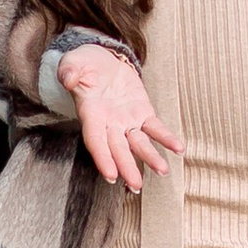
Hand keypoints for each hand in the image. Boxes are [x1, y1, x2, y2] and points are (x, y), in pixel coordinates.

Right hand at [63, 45, 182, 191]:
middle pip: (118, 149)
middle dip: (127, 167)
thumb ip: (69, 71)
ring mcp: (127, 120)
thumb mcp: (73, 63)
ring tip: (163, 170)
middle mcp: (109, 123)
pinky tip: (178, 148)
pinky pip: (155, 128)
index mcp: (90, 114)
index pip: (95, 141)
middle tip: (136, 185)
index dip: (103, 158)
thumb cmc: (84, 66)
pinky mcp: (142, 112)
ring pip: (138, 143)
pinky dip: (167, 138)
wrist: (101, 61)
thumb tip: (69, 79)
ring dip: (150, 158)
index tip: (111, 175)